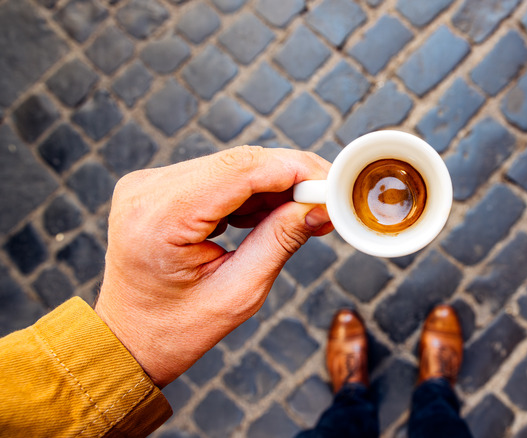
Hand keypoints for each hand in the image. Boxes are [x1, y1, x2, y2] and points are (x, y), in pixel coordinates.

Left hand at [94, 146, 331, 386]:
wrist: (128, 339)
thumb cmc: (177, 328)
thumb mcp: (239, 292)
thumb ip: (281, 241)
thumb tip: (319, 206)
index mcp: (160, 217)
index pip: (241, 169)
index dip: (296, 170)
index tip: (334, 186)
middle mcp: (148, 189)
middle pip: (239, 161)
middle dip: (291, 178)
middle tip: (327, 204)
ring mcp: (149, 183)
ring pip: (233, 166)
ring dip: (274, 187)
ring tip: (299, 219)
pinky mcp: (159, 186)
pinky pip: (218, 176)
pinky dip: (251, 192)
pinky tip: (267, 218)